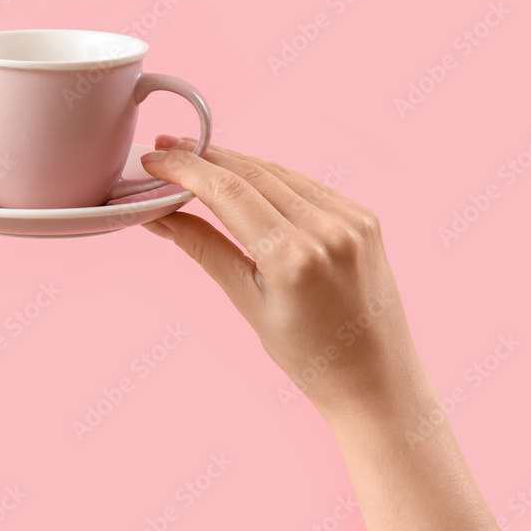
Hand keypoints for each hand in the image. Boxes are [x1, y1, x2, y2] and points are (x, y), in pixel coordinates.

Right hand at [140, 135, 504, 530]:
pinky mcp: (364, 218)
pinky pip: (305, 185)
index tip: (153, 159)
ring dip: (233, 162)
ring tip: (195, 157)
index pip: (227, 192)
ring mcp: (352, 220)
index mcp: (293, 259)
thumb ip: (204, 248)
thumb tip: (159, 216)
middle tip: (164, 148)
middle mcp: (327, 230)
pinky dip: (268, 177)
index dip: (185, 168)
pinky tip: (242, 176)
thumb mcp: (247, 304)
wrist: (376, 381)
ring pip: (277, 173)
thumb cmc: (308, 357)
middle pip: (250, 173)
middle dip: (203, 157)